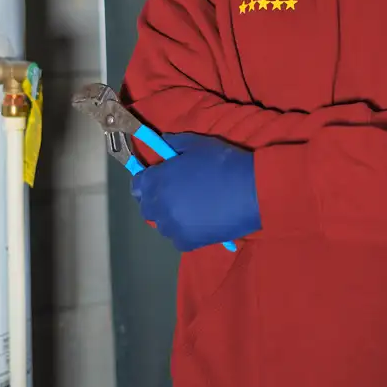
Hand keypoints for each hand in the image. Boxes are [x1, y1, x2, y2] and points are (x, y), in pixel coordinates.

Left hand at [131, 132, 261, 251]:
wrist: (250, 191)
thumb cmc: (221, 163)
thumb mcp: (196, 143)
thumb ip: (174, 143)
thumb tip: (163, 143)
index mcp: (156, 180)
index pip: (137, 185)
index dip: (146, 181)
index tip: (159, 177)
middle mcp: (158, 206)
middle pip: (147, 206)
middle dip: (157, 199)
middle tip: (176, 192)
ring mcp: (171, 227)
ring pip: (162, 223)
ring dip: (171, 216)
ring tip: (191, 208)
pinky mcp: (187, 243)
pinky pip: (178, 238)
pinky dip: (185, 231)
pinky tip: (200, 221)